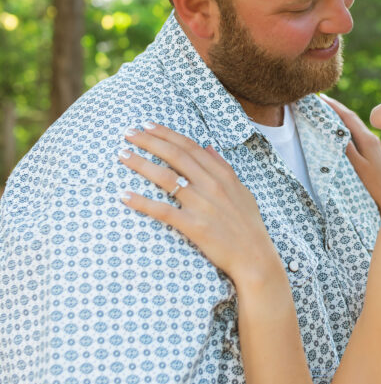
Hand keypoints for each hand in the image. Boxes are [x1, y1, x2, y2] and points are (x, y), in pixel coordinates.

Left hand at [118, 124, 284, 291]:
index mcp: (222, 175)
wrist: (255, 257)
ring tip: (122, 155)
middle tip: (128, 133)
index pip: (190, 147)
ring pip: (165, 178)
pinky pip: (163, 211)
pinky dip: (142, 203)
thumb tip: (209, 147)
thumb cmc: (249, 226)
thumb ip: (224, 168)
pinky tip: (125, 196)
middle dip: (149, 141)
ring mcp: (202, 205)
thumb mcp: (242, 191)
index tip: (147, 125)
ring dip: (141, 164)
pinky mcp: (193, 226)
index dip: (167, 134)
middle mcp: (211, 185)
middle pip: (175, 156)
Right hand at [320, 94, 380, 218]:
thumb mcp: (358, 168)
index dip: (334, 106)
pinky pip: (355, 135)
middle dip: (336, 108)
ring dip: (340, 117)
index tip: (320, 97)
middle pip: (351, 118)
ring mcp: (372, 145)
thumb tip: (336, 129)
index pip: (349, 117)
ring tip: (325, 111)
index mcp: (368, 140)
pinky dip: (344, 129)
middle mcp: (371, 138)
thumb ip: (347, 149)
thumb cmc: (373, 187)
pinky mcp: (371, 152)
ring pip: (353, 126)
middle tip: (319, 101)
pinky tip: (338, 130)